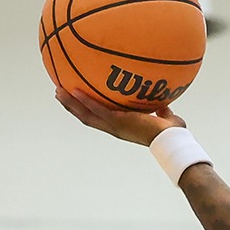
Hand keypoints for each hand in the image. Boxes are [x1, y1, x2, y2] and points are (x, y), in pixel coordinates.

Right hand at [56, 88, 182, 145]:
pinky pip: (97, 109)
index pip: (100, 118)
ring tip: (58, 91)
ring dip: (71, 103)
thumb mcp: (165, 119)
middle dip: (72, 106)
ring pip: (86, 114)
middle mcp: (114, 128)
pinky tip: (74, 90)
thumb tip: (164, 106)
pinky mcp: (117, 121)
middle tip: (59, 93)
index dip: (87, 110)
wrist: (171, 140)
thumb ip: (162, 113)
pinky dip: (85, 100)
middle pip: (86, 117)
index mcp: (121, 127)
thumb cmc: (171, 134)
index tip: (78, 101)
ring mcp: (114, 125)